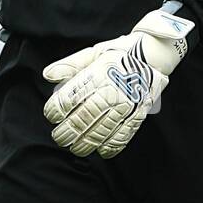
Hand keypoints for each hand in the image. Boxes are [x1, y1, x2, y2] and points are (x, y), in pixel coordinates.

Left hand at [42, 9, 193, 157]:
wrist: (155, 54)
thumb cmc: (121, 52)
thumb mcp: (95, 52)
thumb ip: (71, 65)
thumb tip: (48, 75)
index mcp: (98, 74)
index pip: (70, 97)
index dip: (56, 110)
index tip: (51, 116)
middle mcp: (111, 91)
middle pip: (83, 117)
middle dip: (68, 132)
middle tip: (59, 138)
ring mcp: (126, 105)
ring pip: (102, 130)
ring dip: (86, 143)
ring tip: (75, 148)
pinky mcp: (138, 114)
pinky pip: (124, 134)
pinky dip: (112, 146)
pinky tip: (101, 150)